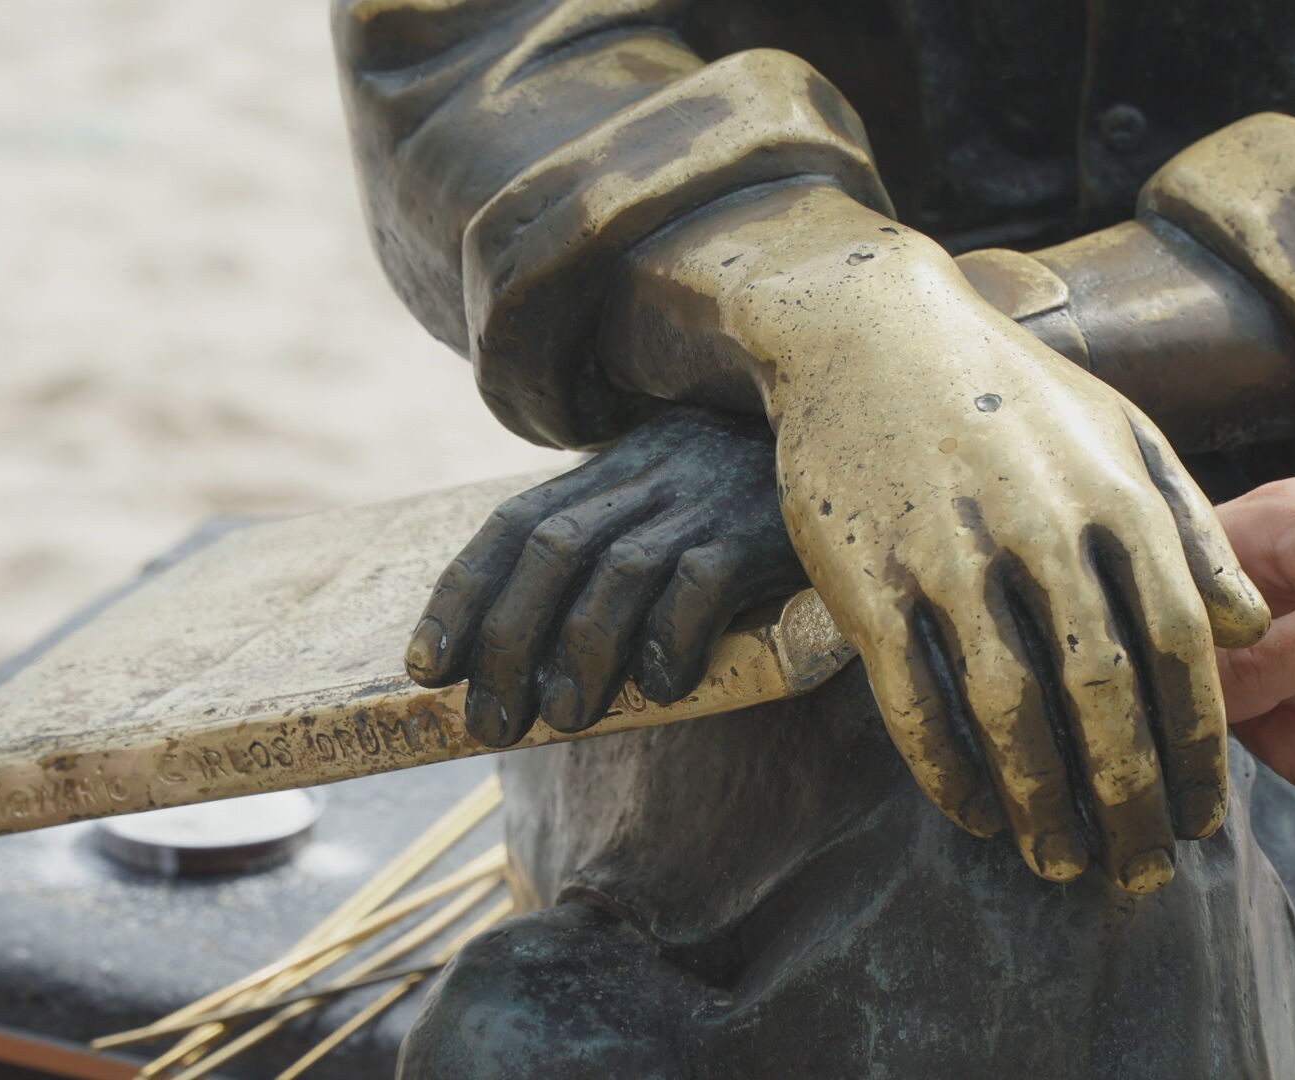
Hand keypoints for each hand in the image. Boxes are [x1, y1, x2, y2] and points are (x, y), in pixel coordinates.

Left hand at [406, 407, 807, 741]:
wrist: (867, 442)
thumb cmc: (755, 506)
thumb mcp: (674, 510)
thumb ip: (614, 557)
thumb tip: (540, 667)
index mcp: (614, 468)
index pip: (513, 523)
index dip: (462, 596)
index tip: (426, 667)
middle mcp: (648, 474)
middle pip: (550, 547)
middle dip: (506, 639)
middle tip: (490, 722)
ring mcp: (704, 494)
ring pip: (616, 570)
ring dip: (578, 654)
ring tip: (564, 722)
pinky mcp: (762, 526)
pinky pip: (700, 580)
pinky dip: (670, 639)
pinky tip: (661, 688)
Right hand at [641, 186, 1271, 891]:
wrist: (867, 330)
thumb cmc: (1007, 391)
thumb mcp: (1119, 432)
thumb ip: (1189, 526)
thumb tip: (1251, 626)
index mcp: (1113, 497)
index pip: (1179, 646)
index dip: (1198, 742)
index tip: (1204, 815)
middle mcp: (1038, 530)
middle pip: (1099, 694)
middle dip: (1128, 796)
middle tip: (1140, 872)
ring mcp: (946, 555)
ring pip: (1006, 708)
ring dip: (1039, 800)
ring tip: (1061, 862)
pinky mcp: (866, 577)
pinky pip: (910, 696)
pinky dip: (945, 766)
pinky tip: (972, 809)